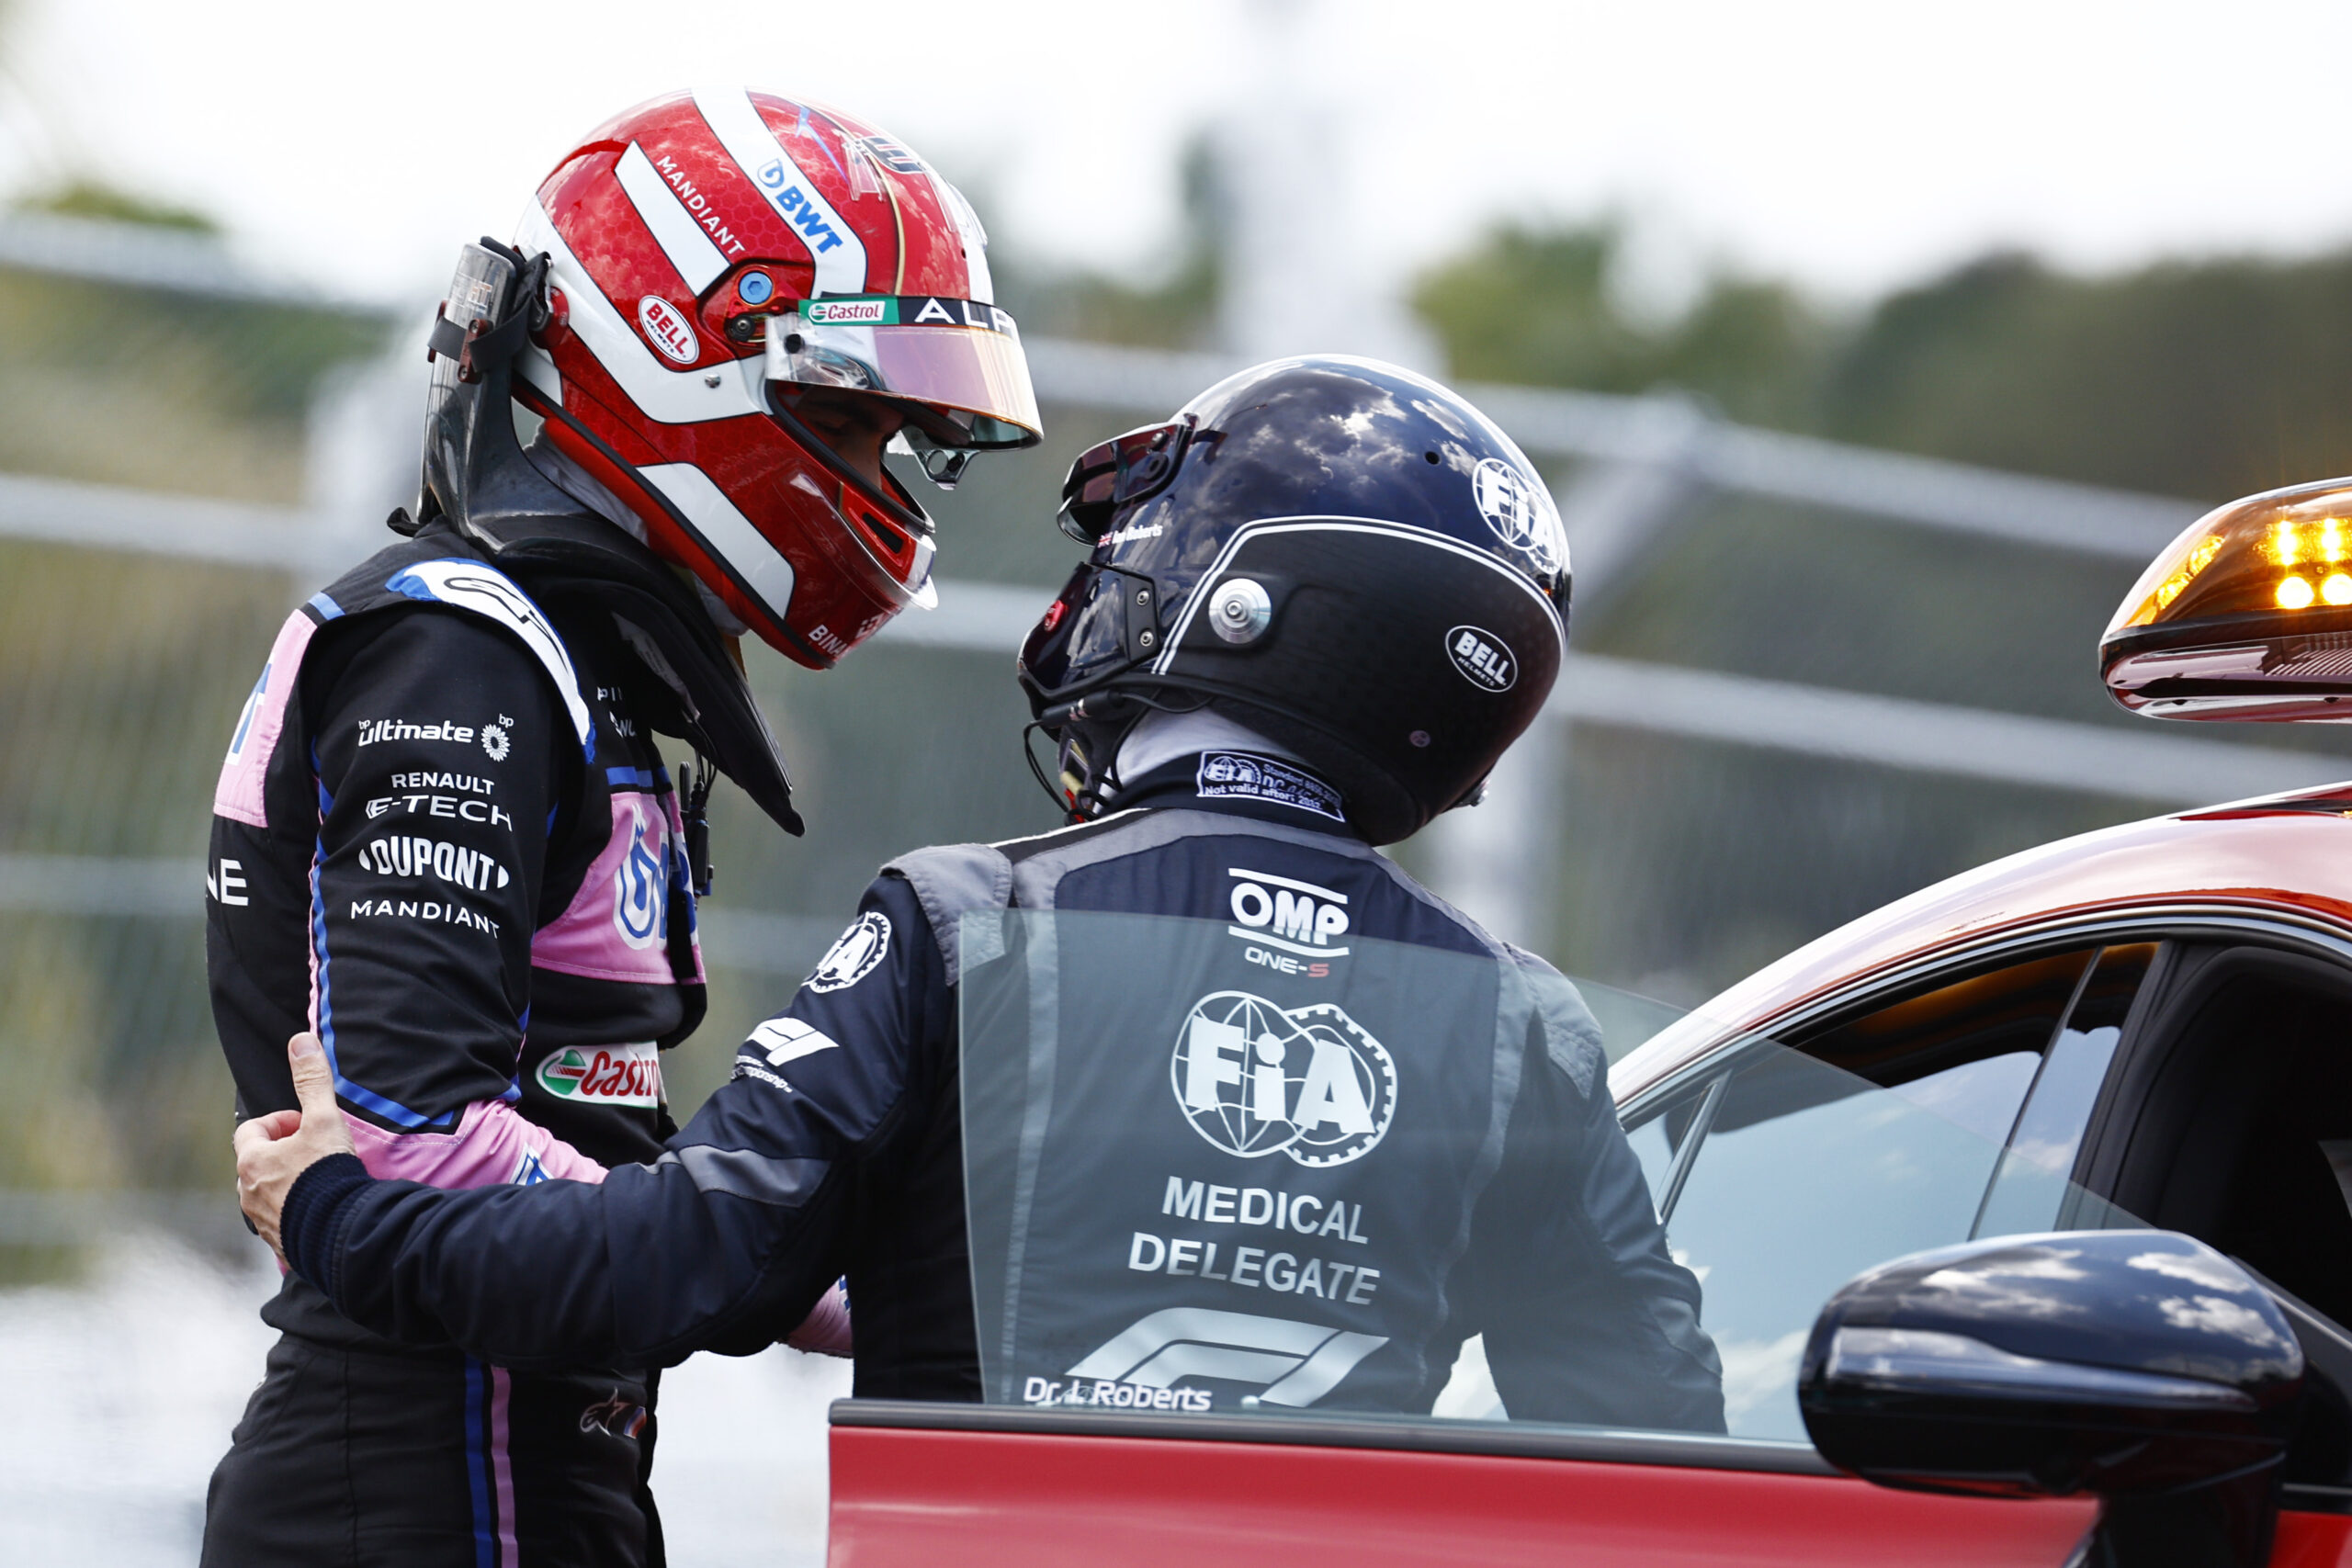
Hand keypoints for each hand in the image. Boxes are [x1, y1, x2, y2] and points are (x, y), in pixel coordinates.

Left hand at [234, 1032, 356, 1262]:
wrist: (339, 1230)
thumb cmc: (327, 1173)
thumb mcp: (324, 1120)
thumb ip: (312, 1081)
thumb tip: (300, 1040)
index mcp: (252, 1161)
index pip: (251, 1131)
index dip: (278, 1121)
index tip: (305, 1124)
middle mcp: (248, 1192)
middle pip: (257, 1162)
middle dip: (283, 1152)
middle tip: (314, 1150)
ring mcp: (261, 1220)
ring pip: (266, 1192)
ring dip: (286, 1182)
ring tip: (318, 1179)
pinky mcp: (278, 1241)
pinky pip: (280, 1219)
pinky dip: (295, 1209)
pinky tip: (320, 1206)